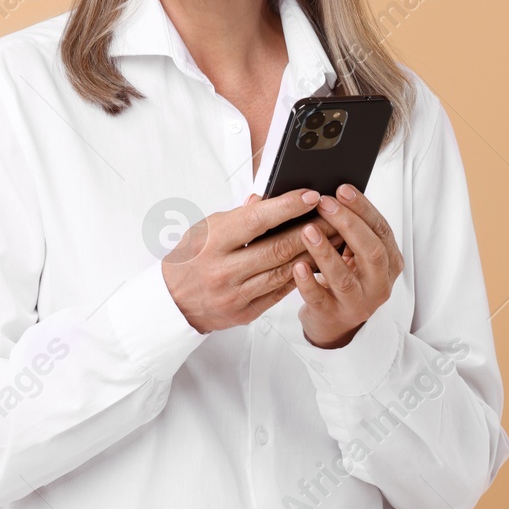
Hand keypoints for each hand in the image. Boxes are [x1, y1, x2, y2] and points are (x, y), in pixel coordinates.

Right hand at [162, 189, 338, 333]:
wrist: (173, 300)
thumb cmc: (190, 257)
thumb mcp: (206, 227)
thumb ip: (239, 216)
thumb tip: (267, 200)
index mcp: (212, 242)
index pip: (256, 220)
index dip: (287, 207)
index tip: (311, 196)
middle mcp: (223, 269)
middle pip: (278, 248)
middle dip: (312, 231)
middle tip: (335, 217)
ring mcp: (235, 294)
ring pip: (284, 272)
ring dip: (313, 254)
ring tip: (334, 239)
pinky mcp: (245, 312)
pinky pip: (280, 292)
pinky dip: (301, 275)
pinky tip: (316, 263)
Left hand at [294, 184, 403, 347]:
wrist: (334, 320)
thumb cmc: (343, 276)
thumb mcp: (353, 252)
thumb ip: (346, 227)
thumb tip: (322, 192)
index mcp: (389, 261)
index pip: (381, 229)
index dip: (362, 207)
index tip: (342, 189)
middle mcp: (379, 282)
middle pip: (370, 250)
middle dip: (347, 224)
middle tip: (323, 203)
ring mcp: (358, 302)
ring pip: (345, 277)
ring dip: (325, 251)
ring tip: (307, 230)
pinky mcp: (334, 315)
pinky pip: (320, 298)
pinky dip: (308, 282)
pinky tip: (297, 266)